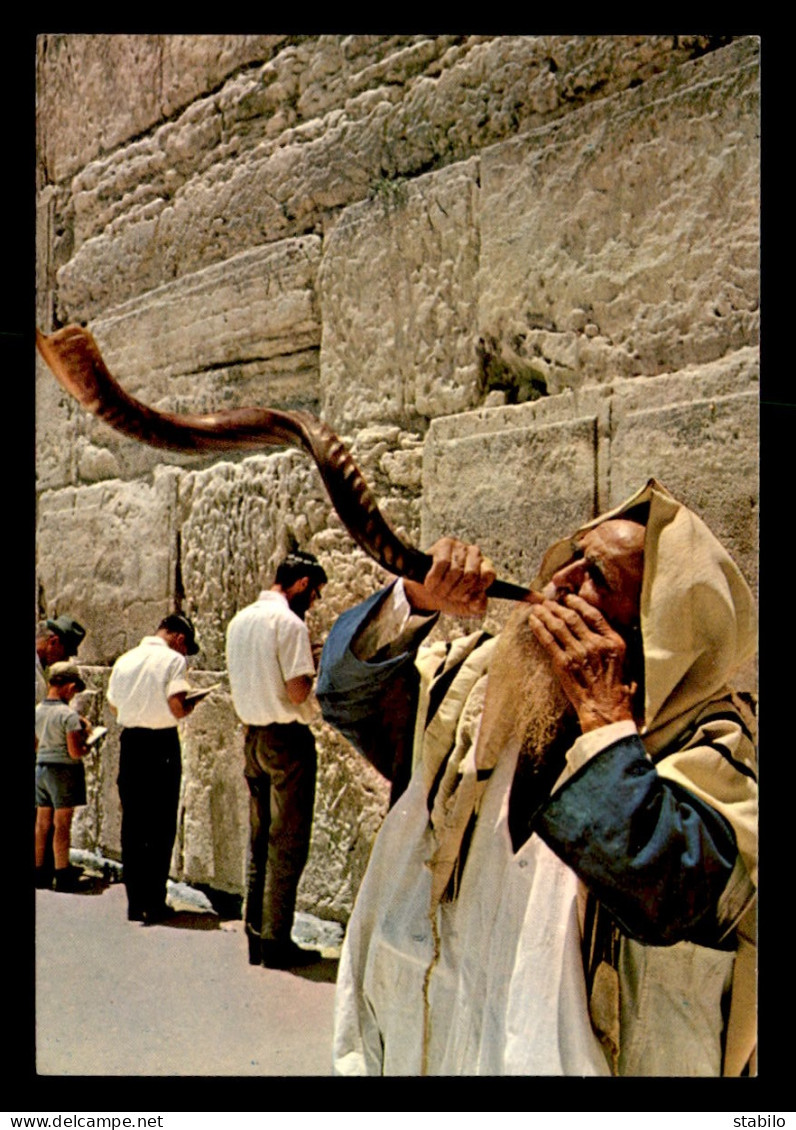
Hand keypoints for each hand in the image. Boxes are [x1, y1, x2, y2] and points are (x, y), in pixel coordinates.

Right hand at [403, 537, 495, 617]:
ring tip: (439, 592)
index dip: (476, 589)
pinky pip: (441, 563)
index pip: (488, 574)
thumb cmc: (451, 595)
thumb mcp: (468, 606)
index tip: (465, 598)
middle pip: (471, 575)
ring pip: (455, 571)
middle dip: (458, 591)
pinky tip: (430, 585)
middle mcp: (474, 553)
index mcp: (485, 566)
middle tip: (449, 596)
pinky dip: (434, 579)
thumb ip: (479, 606)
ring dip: (445, 588)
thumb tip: (479, 600)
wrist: (428, 591)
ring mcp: (460, 547)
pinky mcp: (444, 544)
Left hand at [528, 592, 636, 731]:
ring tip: (537, 608)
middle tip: (547, 602)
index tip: (568, 599)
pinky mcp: (563, 664)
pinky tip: (533, 621)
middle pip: (572, 618)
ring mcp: (578, 653)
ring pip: (558, 626)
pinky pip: (548, 640)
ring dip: (545, 614)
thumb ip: (612, 642)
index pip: (593, 614)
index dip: (578, 604)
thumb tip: (601, 627)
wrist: (605, 710)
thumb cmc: (616, 689)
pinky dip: (539, 628)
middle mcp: (595, 644)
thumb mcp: (624, 661)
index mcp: (613, 641)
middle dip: (557, 607)